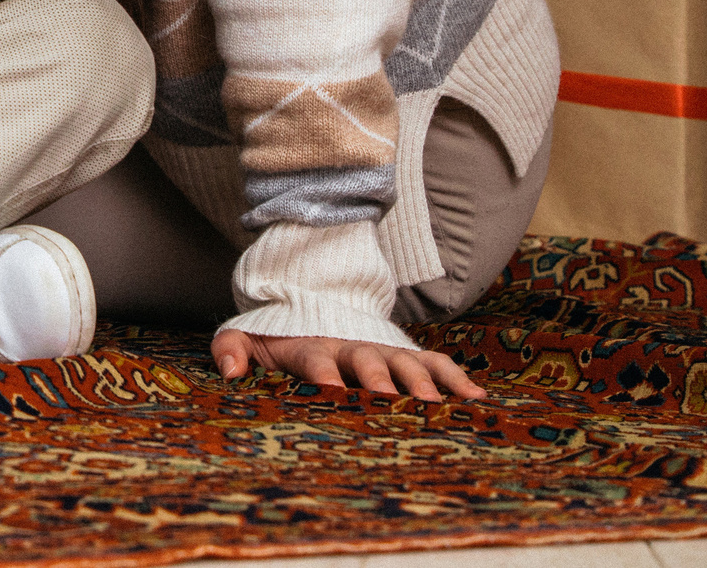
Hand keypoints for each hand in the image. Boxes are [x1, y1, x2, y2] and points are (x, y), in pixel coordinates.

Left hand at [211, 328, 483, 401]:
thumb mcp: (248, 336)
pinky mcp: (406, 354)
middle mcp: (351, 348)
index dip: (324, 374)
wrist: (311, 301)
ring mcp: (382, 351)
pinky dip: (456, 378)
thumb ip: (231, 348)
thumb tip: (229, 372)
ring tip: (438, 404)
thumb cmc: (279, 338)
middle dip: (380, 378)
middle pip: (367, 360)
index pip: (317, 360)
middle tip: (391, 399)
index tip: (331, 390)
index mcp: (310, 348)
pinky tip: (477, 400)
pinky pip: (434, 362)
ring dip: (422, 381)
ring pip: (406, 361)